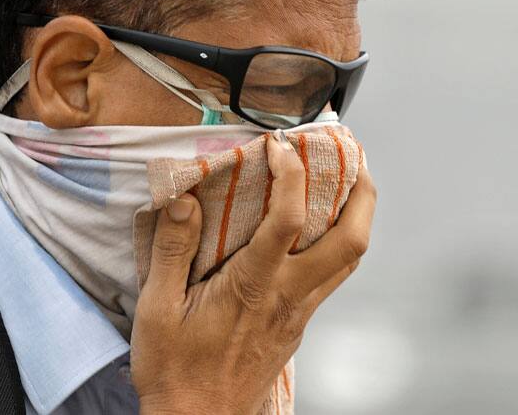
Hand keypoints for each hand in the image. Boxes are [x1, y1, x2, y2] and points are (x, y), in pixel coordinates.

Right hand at [130, 132, 376, 414]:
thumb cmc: (175, 370)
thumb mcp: (156, 309)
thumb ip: (171, 250)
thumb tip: (186, 199)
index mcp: (253, 286)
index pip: (288, 219)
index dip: (290, 173)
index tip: (278, 147)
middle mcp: (288, 297)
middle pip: (351, 241)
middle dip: (361, 193)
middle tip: (351, 158)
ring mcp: (299, 312)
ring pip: (350, 260)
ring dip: (358, 216)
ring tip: (346, 182)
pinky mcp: (299, 324)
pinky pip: (333, 276)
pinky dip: (337, 242)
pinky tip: (318, 229)